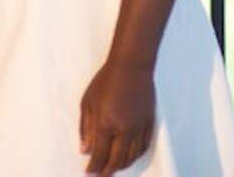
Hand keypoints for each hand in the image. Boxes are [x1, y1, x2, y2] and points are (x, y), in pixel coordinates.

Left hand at [79, 60, 154, 174]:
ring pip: (131, 157)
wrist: (131, 68)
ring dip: (121, 166)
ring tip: (111, 168)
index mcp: (105, 123)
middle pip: (116, 161)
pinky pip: (142, 149)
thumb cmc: (105, 82)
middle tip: (99, 175)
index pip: (99, 154)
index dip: (94, 167)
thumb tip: (84, 150)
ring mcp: (138, 129)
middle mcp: (123, 130)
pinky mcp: (149, 125)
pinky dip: (134, 157)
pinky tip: (127, 158)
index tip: (88, 173)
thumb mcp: (87, 102)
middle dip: (107, 171)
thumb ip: (85, 128)